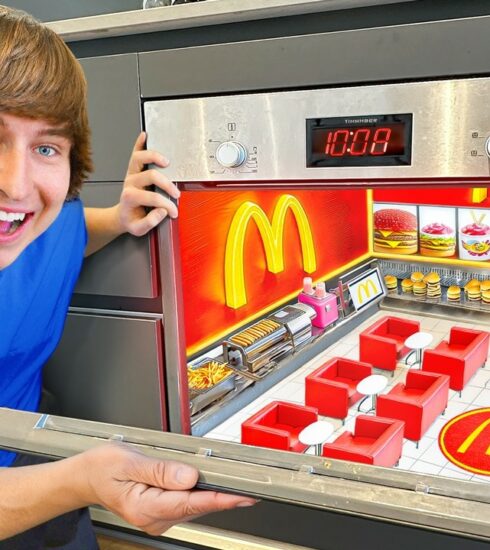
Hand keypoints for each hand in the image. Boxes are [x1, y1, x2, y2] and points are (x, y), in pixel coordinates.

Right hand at [75, 443, 256, 535]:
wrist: (89, 476)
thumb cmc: (104, 467)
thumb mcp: (129, 462)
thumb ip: (161, 470)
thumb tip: (190, 476)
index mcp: (145, 507)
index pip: (189, 503)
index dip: (219, 499)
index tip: (242, 496)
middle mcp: (154, 518)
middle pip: (196, 506)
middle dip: (224, 497)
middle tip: (254, 489)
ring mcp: (158, 517)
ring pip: (194, 506)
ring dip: (216, 496)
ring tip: (241, 487)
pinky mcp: (162, 511)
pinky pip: (188, 503)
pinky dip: (203, 495)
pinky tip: (216, 487)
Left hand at [116, 132, 179, 236]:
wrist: (123, 216)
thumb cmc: (132, 220)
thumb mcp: (139, 229)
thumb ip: (150, 222)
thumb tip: (162, 211)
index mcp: (130, 197)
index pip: (153, 197)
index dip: (166, 205)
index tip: (174, 211)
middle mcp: (130, 182)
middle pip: (151, 175)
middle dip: (167, 185)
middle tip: (176, 193)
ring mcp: (131, 174)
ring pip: (140, 158)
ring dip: (154, 157)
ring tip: (166, 162)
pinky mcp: (133, 169)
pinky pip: (135, 153)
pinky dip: (139, 143)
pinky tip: (145, 136)